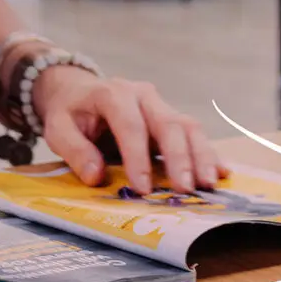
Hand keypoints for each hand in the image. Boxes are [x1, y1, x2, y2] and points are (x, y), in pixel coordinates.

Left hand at [32, 65, 229, 193]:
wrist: (80, 93)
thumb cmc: (70, 113)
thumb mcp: (58, 128)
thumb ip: (74, 150)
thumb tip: (96, 177)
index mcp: (113, 93)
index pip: (130, 125)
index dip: (137, 157)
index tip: (142, 188)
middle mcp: (143, 95)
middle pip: (168, 124)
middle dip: (179, 158)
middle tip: (185, 189)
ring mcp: (161, 105)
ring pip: (188, 127)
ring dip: (201, 156)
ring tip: (207, 185)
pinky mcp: (171, 119)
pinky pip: (194, 135)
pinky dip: (208, 154)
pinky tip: (221, 173)